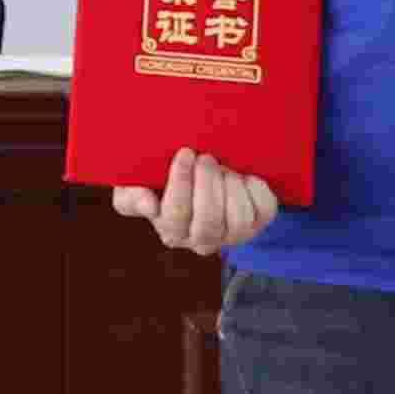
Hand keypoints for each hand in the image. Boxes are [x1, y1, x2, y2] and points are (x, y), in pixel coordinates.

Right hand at [107, 160, 284, 254]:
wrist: (200, 175)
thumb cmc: (162, 180)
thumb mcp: (136, 186)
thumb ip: (130, 197)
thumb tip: (148, 204)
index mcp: (172, 232)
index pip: (175, 215)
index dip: (181, 183)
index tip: (185, 153)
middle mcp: (203, 240)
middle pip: (208, 222)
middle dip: (208, 186)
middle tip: (206, 157)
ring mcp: (233, 235)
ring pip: (237, 221)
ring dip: (231, 188)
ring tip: (223, 166)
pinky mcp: (258, 223)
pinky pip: (264, 210)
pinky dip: (255, 189)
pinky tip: (242, 175)